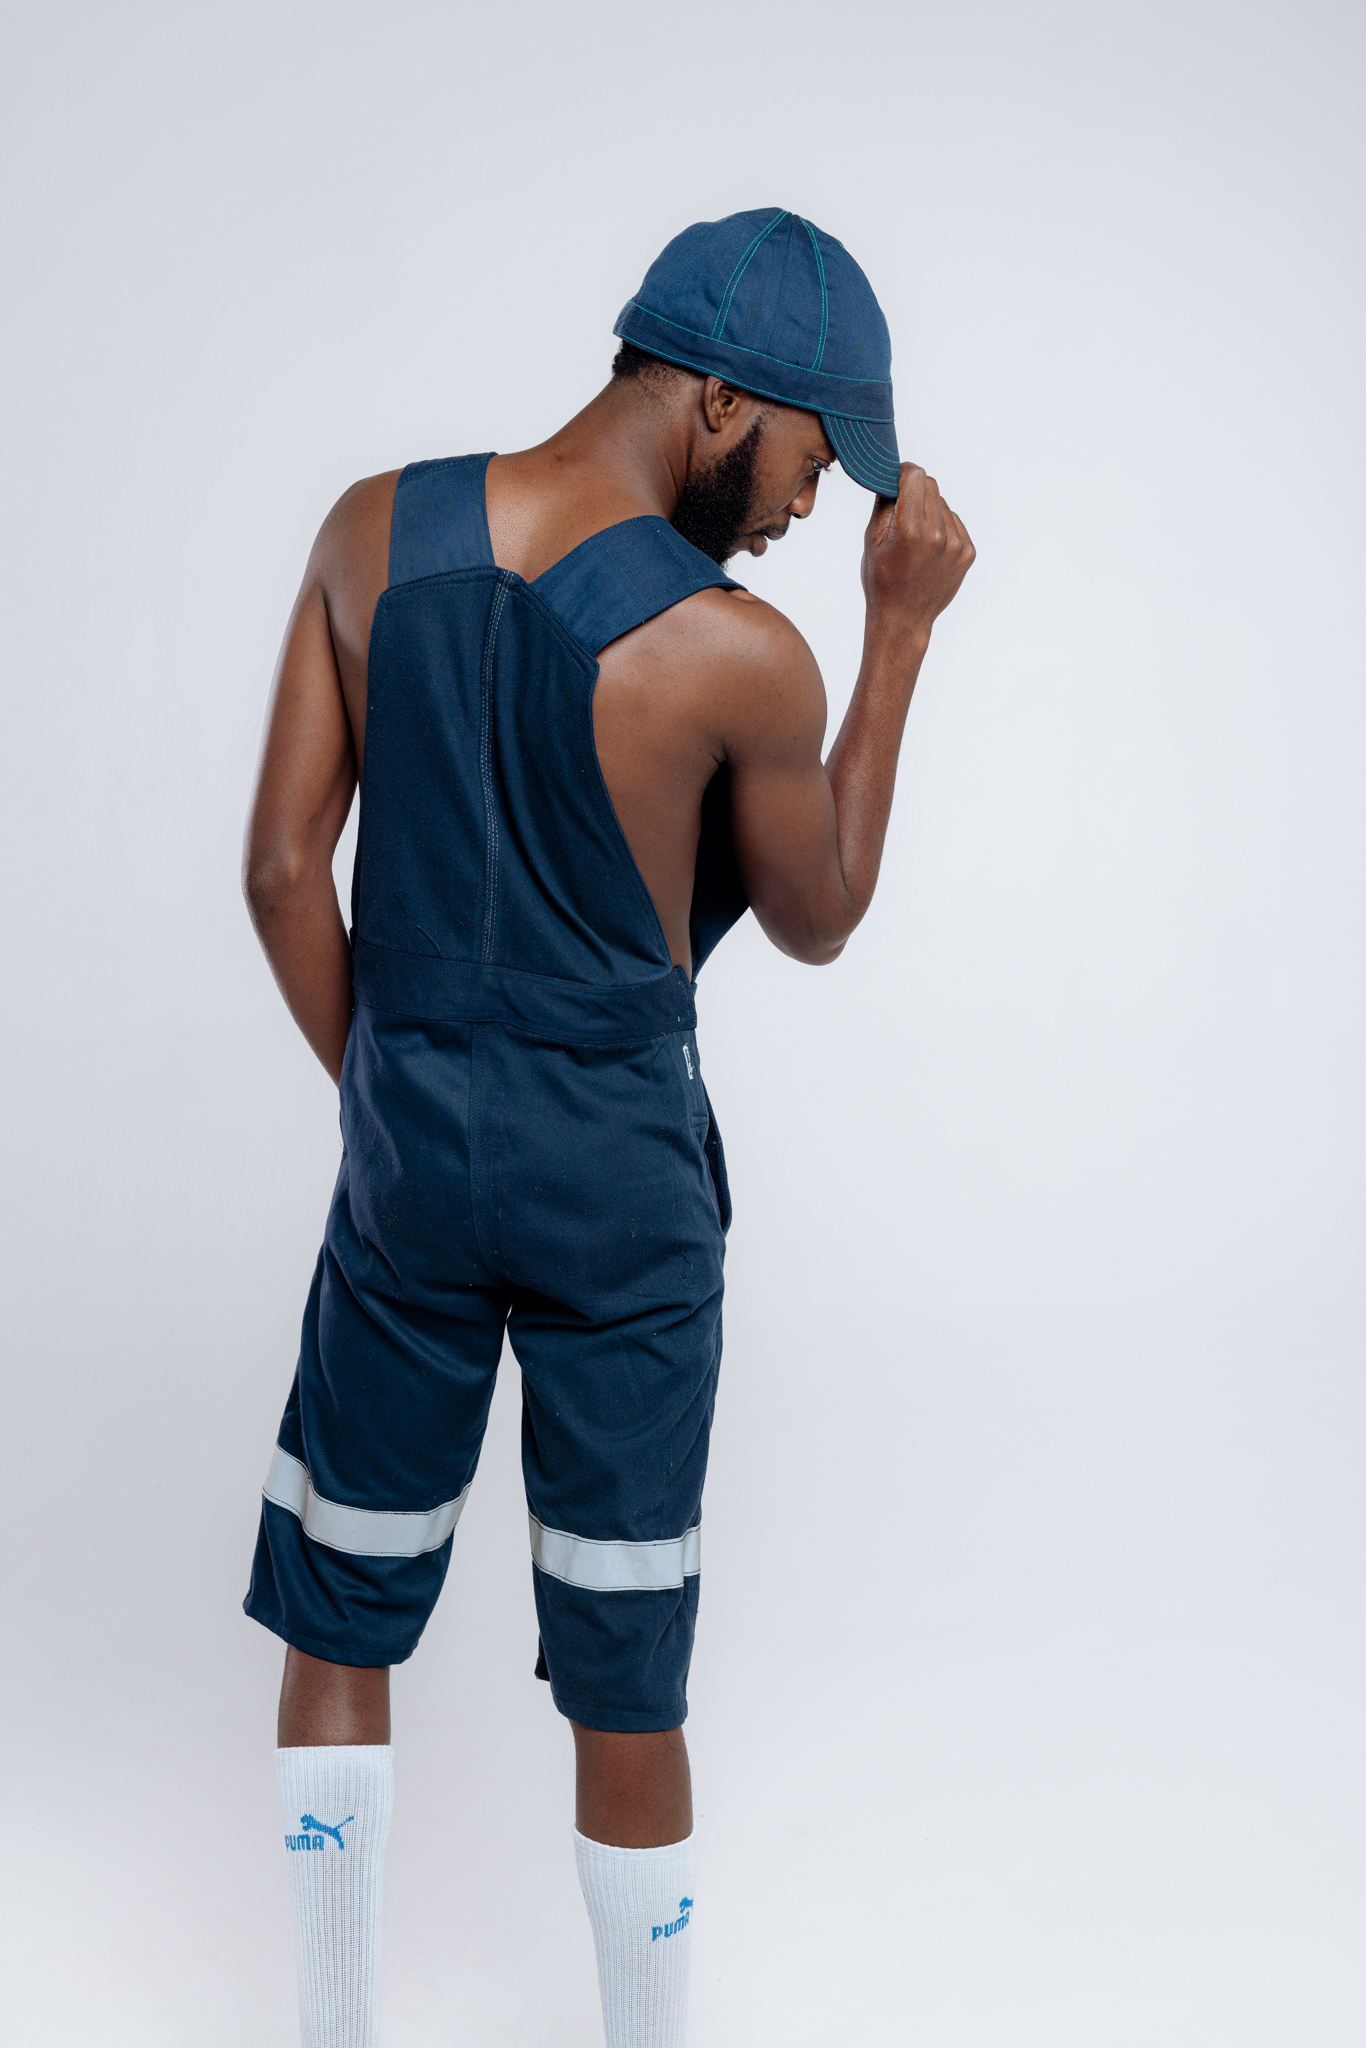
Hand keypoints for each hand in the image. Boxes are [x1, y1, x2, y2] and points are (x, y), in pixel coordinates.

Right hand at [860, 464, 974, 637]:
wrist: (904, 619)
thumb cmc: (881, 580)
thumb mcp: (872, 540)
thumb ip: (884, 502)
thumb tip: (892, 473)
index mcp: (910, 530)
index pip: (916, 476)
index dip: (904, 472)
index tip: (897, 477)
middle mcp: (937, 535)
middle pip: (931, 486)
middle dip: (916, 491)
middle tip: (903, 510)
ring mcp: (957, 545)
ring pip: (943, 504)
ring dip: (930, 510)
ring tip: (916, 538)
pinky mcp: (968, 553)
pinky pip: (955, 523)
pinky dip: (943, 527)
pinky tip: (929, 549)